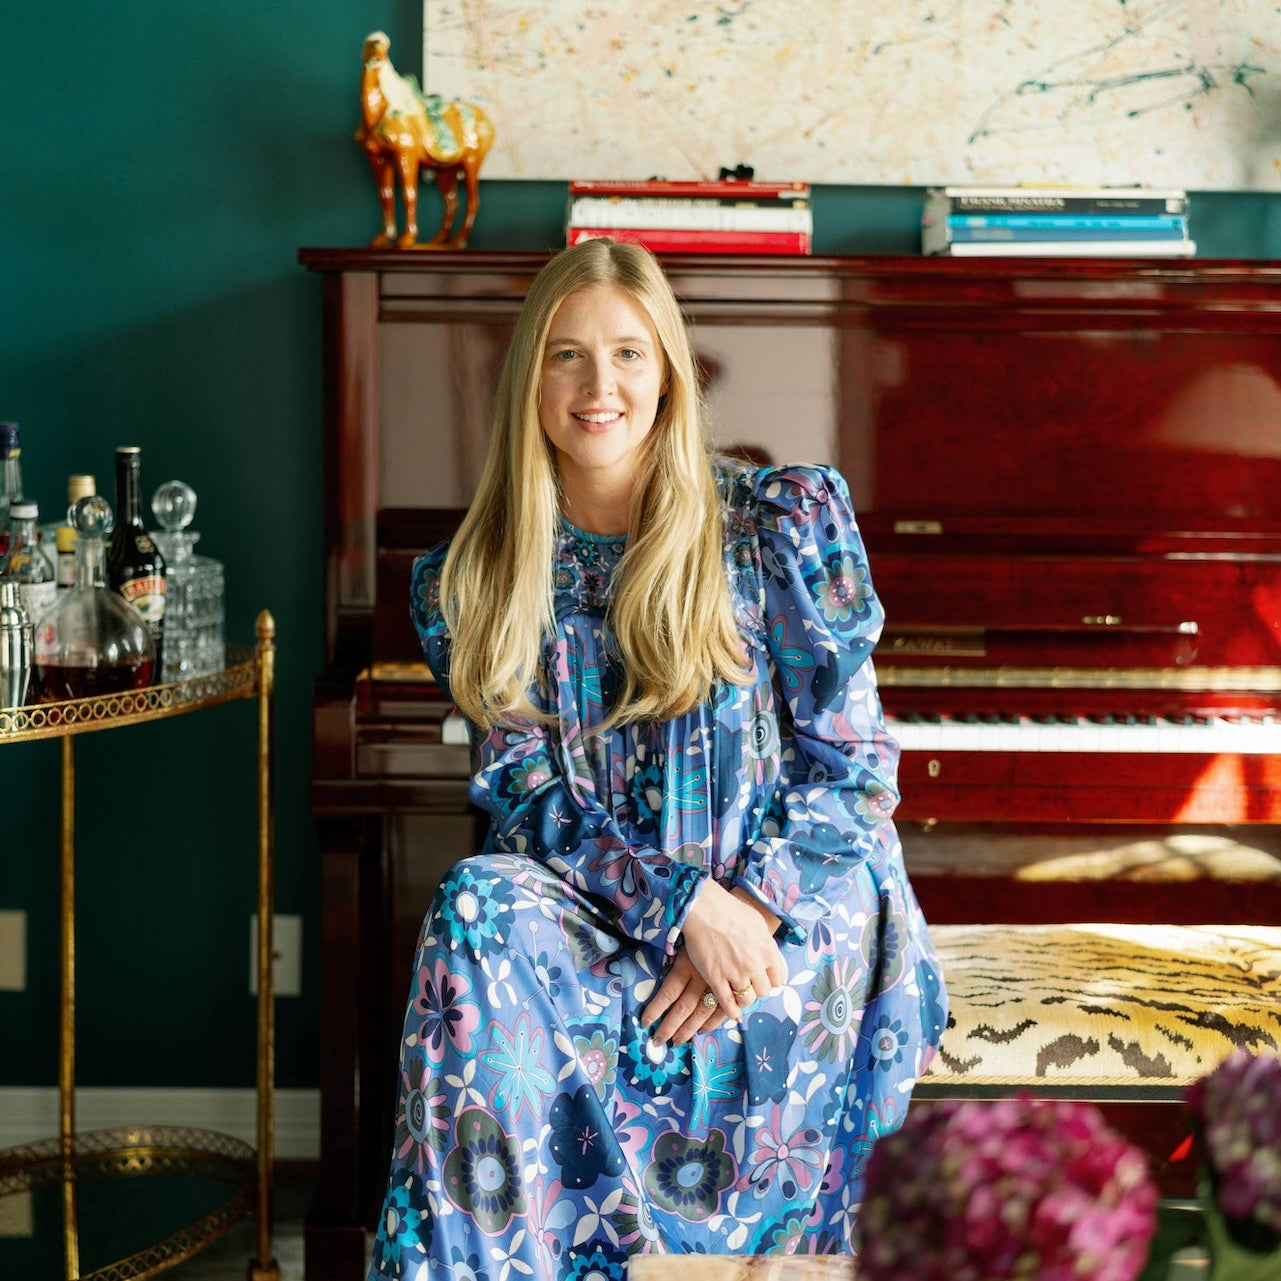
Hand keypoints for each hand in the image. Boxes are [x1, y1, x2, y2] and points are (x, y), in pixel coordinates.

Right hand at [641, 882, 786, 1045]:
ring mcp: (735, 974)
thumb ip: (765, 941)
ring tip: (739, 993)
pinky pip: (727, 1003)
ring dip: (744, 998)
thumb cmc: (730, 909)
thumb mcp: (757, 922)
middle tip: (749, 983)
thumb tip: (767, 950)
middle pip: (763, 991)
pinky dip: (731, 1010)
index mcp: (768, 951)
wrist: (704, 909)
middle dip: (757, 988)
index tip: (764, 977)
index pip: (778, 979)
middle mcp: (755, 965)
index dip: (770, 979)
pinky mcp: (716, 979)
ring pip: (746, 999)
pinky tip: (733, 1012)